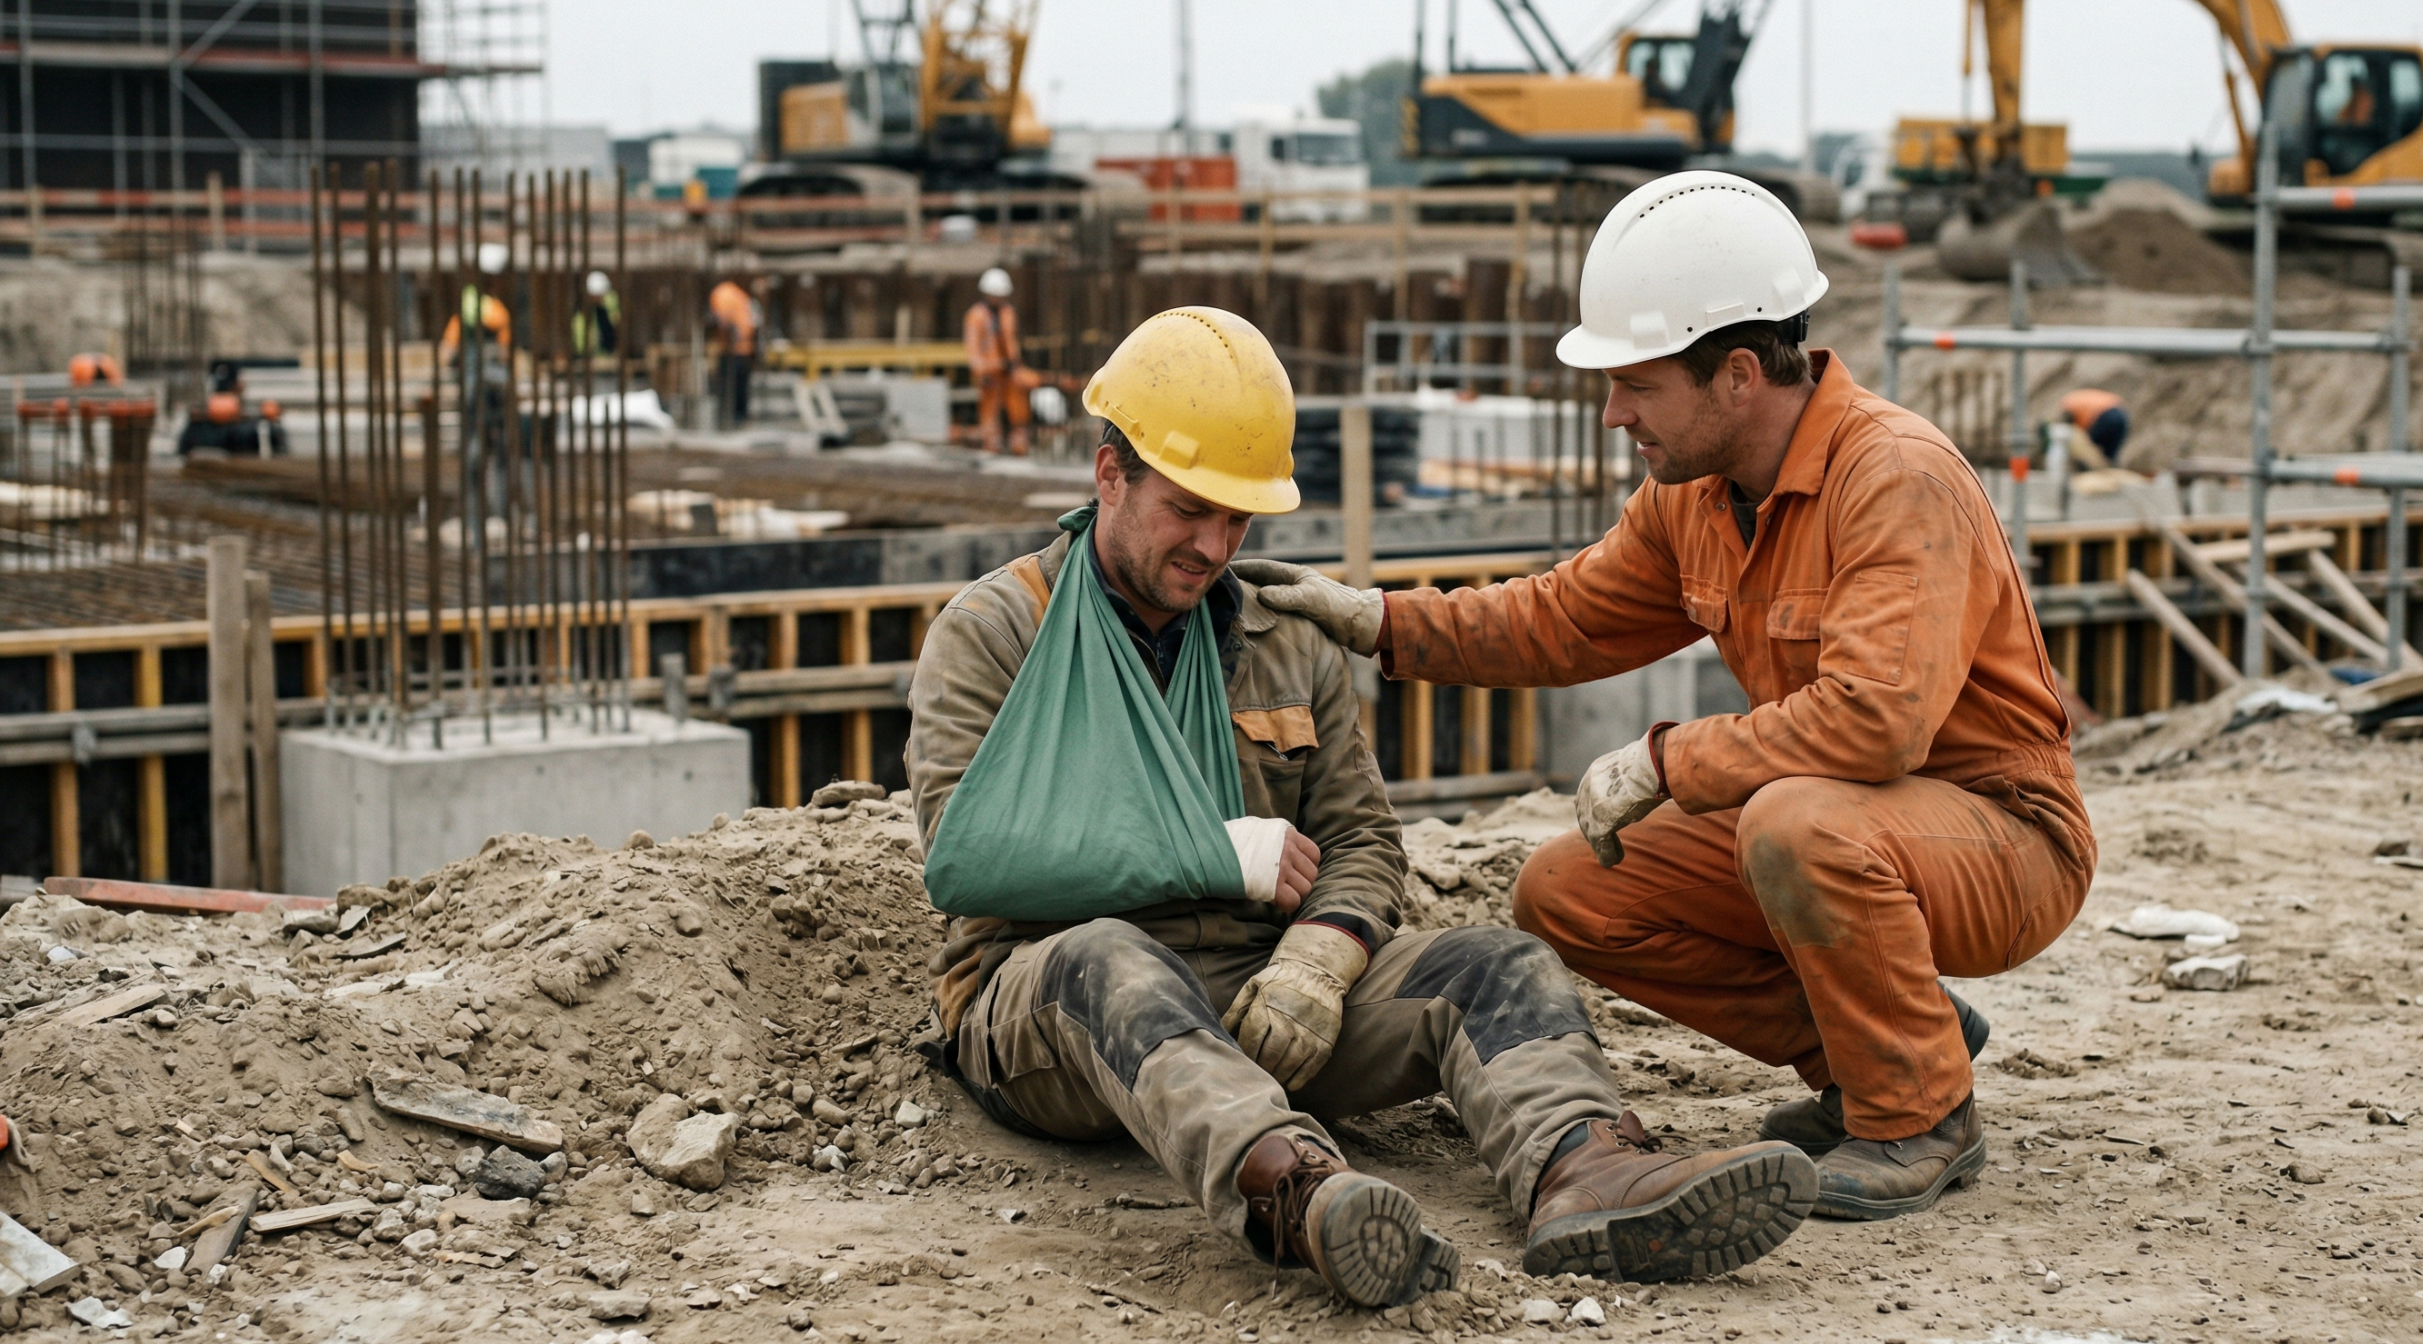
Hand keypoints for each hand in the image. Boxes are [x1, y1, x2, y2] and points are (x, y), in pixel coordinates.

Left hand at [1221, 922, 1368, 1089]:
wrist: (1317, 971)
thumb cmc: (1280, 980)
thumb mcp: (1254, 985)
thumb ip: (1236, 1010)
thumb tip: (1219, 1032)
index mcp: (1268, 1007)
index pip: (1252, 1039)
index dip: (1245, 1054)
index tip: (1242, 1061)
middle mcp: (1289, 1022)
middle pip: (1270, 1055)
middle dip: (1260, 1068)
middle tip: (1255, 1075)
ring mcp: (1309, 1034)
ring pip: (1289, 1064)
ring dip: (1277, 1076)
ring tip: (1270, 1080)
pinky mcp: (1325, 1043)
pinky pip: (1311, 1068)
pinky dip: (1299, 1079)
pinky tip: (1290, 1082)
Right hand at [1224, 816, 1321, 914]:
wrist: (1212, 849)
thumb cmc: (1232, 841)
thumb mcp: (1258, 829)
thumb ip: (1275, 840)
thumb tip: (1285, 852)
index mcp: (1287, 833)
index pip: (1314, 854)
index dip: (1305, 867)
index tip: (1293, 874)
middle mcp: (1288, 848)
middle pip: (1312, 874)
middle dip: (1301, 883)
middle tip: (1285, 887)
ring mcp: (1282, 866)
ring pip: (1305, 888)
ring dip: (1294, 895)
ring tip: (1279, 894)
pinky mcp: (1273, 884)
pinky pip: (1293, 900)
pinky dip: (1287, 905)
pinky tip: (1276, 902)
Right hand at [1228, 560, 1385, 656]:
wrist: (1364, 625)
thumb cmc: (1341, 608)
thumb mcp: (1312, 600)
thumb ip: (1288, 597)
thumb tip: (1261, 595)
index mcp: (1295, 575)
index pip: (1261, 567)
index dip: (1240, 568)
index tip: (1218, 571)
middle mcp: (1293, 585)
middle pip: (1260, 581)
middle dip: (1239, 584)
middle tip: (1216, 590)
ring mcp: (1296, 600)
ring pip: (1265, 597)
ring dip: (1248, 601)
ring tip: (1227, 608)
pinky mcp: (1299, 616)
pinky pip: (1273, 612)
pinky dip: (1260, 615)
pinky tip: (1249, 624)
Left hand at [1575, 731, 1666, 866]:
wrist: (1653, 765)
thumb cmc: (1655, 762)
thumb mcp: (1637, 768)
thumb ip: (1633, 776)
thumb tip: (1651, 775)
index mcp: (1596, 772)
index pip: (1590, 797)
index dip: (1597, 813)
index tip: (1611, 822)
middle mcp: (1588, 788)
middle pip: (1587, 815)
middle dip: (1596, 830)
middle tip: (1608, 843)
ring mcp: (1592, 807)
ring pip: (1592, 832)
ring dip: (1602, 846)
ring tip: (1615, 857)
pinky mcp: (1600, 824)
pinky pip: (1601, 844)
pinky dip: (1607, 854)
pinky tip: (1613, 861)